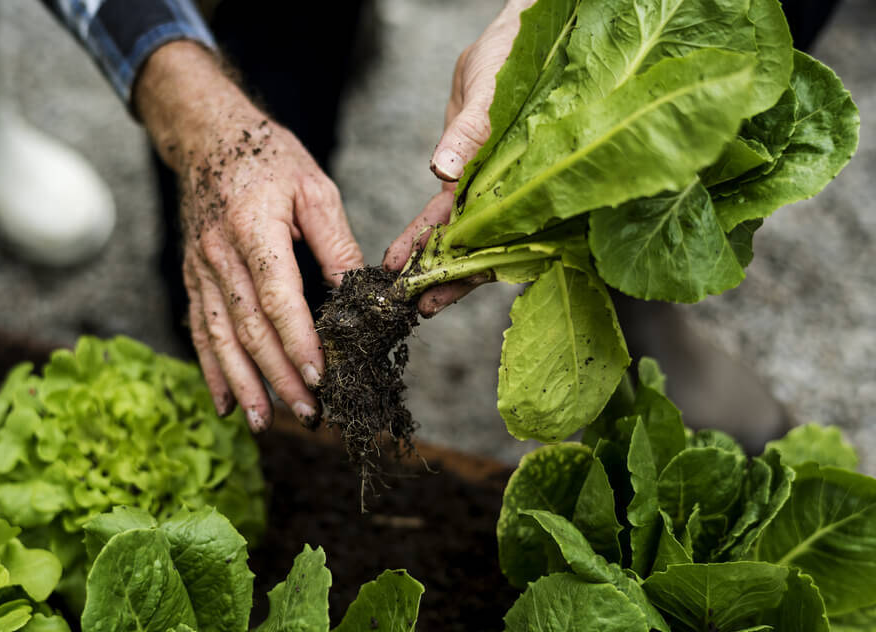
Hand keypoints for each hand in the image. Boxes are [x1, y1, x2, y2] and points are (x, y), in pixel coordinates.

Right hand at [135, 41, 362, 431]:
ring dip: (244, 384)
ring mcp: (200, 268)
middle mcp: (219, 253)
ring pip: (220, 337)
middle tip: (309, 412)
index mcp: (254, 227)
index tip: (320, 376)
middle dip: (279, 376)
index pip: (277, 297)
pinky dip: (212, 370)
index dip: (298, 341)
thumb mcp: (315, 189)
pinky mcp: (193, 278)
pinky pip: (200, 330)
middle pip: (249, 327)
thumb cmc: (269, 158)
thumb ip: (336, 244)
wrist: (207, 135)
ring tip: (265, 422)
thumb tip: (360, 295)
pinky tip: (225, 403)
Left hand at [384, 0, 534, 314]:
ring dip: (432, 262)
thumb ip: (472, 130)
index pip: (489, 235)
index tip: (432, 291)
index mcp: (518, 180)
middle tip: (412, 307)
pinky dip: (426, 232)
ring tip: (402, 290)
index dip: (461, 267)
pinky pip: (447, 210)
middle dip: (444, 278)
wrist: (513, 34)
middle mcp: (505, 190)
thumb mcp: (493, 89)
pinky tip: (404, 255)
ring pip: (459, 234)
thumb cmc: (517, 55)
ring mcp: (488, 185)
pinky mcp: (470, 172)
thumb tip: (442, 169)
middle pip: (475, 246)